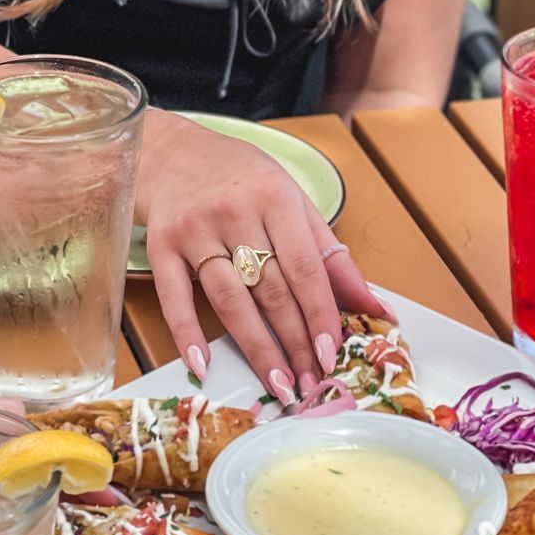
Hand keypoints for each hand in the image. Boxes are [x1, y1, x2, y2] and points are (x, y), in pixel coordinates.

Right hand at [138, 110, 390, 402]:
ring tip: (278, 384)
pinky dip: (187, 332)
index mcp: (275, 196)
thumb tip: (374, 304)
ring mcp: (194, 229)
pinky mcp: (160, 245)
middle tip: (311, 383)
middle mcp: (234, 211)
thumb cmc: (240, 178)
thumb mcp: (291, 201)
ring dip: (256, 347)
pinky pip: (174, 295)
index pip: (304, 267)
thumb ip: (329, 253)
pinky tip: (203, 365)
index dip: (320, 314)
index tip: (334, 354)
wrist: (172, 150)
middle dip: (295, 342)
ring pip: (230, 299)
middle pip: (271, 289)